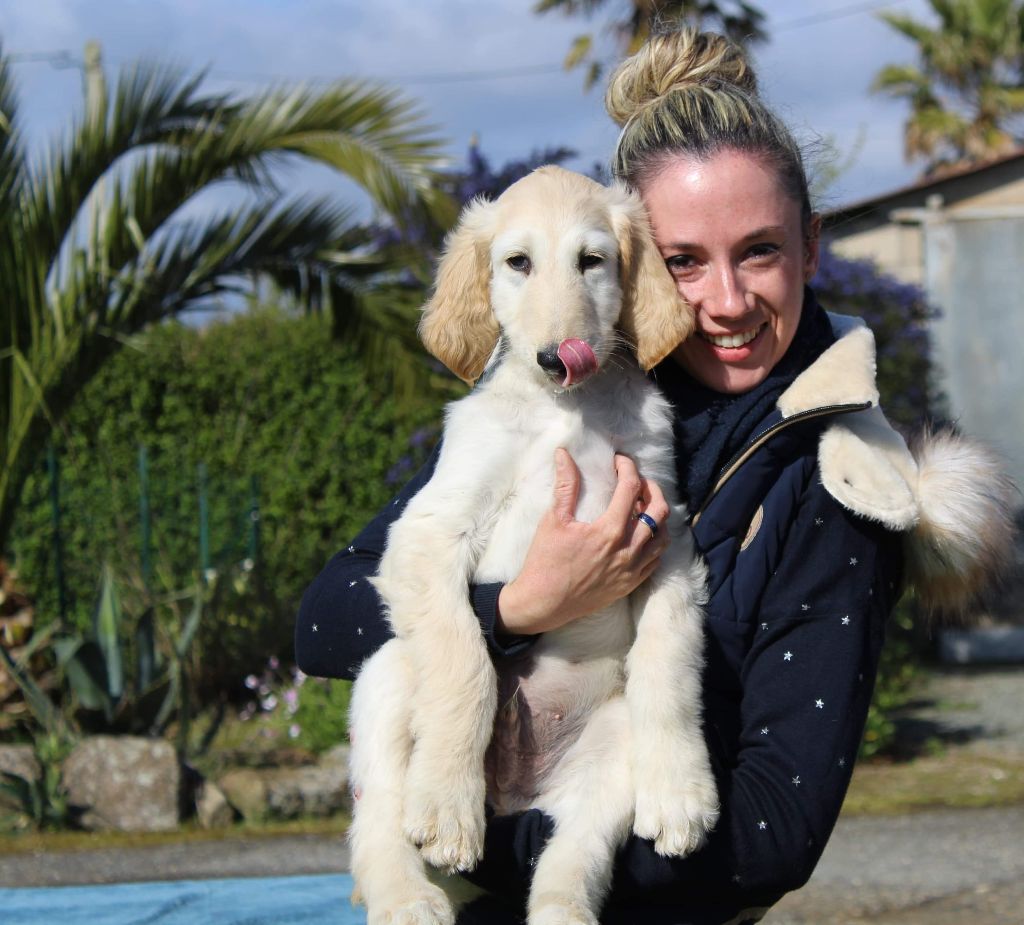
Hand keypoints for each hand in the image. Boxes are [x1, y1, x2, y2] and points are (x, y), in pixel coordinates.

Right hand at [497, 449, 669, 634]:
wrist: (543, 603)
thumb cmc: (545, 561)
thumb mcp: (553, 519)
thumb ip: (565, 485)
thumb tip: (564, 454)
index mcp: (608, 531)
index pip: (630, 489)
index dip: (628, 468)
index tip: (620, 461)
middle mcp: (627, 551)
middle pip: (658, 511)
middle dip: (652, 489)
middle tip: (638, 481)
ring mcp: (632, 570)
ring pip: (663, 537)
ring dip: (657, 517)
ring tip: (643, 507)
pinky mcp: (631, 584)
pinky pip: (656, 559)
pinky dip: (654, 542)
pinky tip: (641, 534)